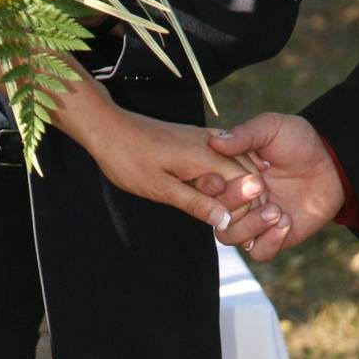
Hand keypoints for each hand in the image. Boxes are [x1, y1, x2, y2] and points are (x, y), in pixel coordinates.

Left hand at [80, 107, 267, 228]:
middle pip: (248, 173)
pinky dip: (228, 177)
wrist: (108, 127)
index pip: (247, 184)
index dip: (249, 209)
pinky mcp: (197, 139)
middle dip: (249, 200)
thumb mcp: (160, 189)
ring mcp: (206, 139)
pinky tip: (218, 193)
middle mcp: (212, 144)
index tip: (242, 231)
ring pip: (239, 164)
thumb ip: (195, 203)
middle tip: (243, 229)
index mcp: (206, 156)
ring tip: (230, 214)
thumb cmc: (128, 159)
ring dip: (239, 189)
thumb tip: (226, 221)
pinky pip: (225, 158)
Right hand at [206, 113, 344, 260]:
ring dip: (250, 226)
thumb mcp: (270, 128)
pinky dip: (269, 241)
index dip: (209, 187)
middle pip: (215, 215)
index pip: (204, 189)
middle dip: (234, 203)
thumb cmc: (299, 140)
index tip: (224, 176)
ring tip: (276, 210)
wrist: (334, 161)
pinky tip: (286, 221)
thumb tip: (215, 143)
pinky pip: (259, 252)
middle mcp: (237, 199)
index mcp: (228, 174)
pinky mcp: (276, 236)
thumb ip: (244, 135)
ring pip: (231, 237)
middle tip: (260, 186)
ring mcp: (255, 219)